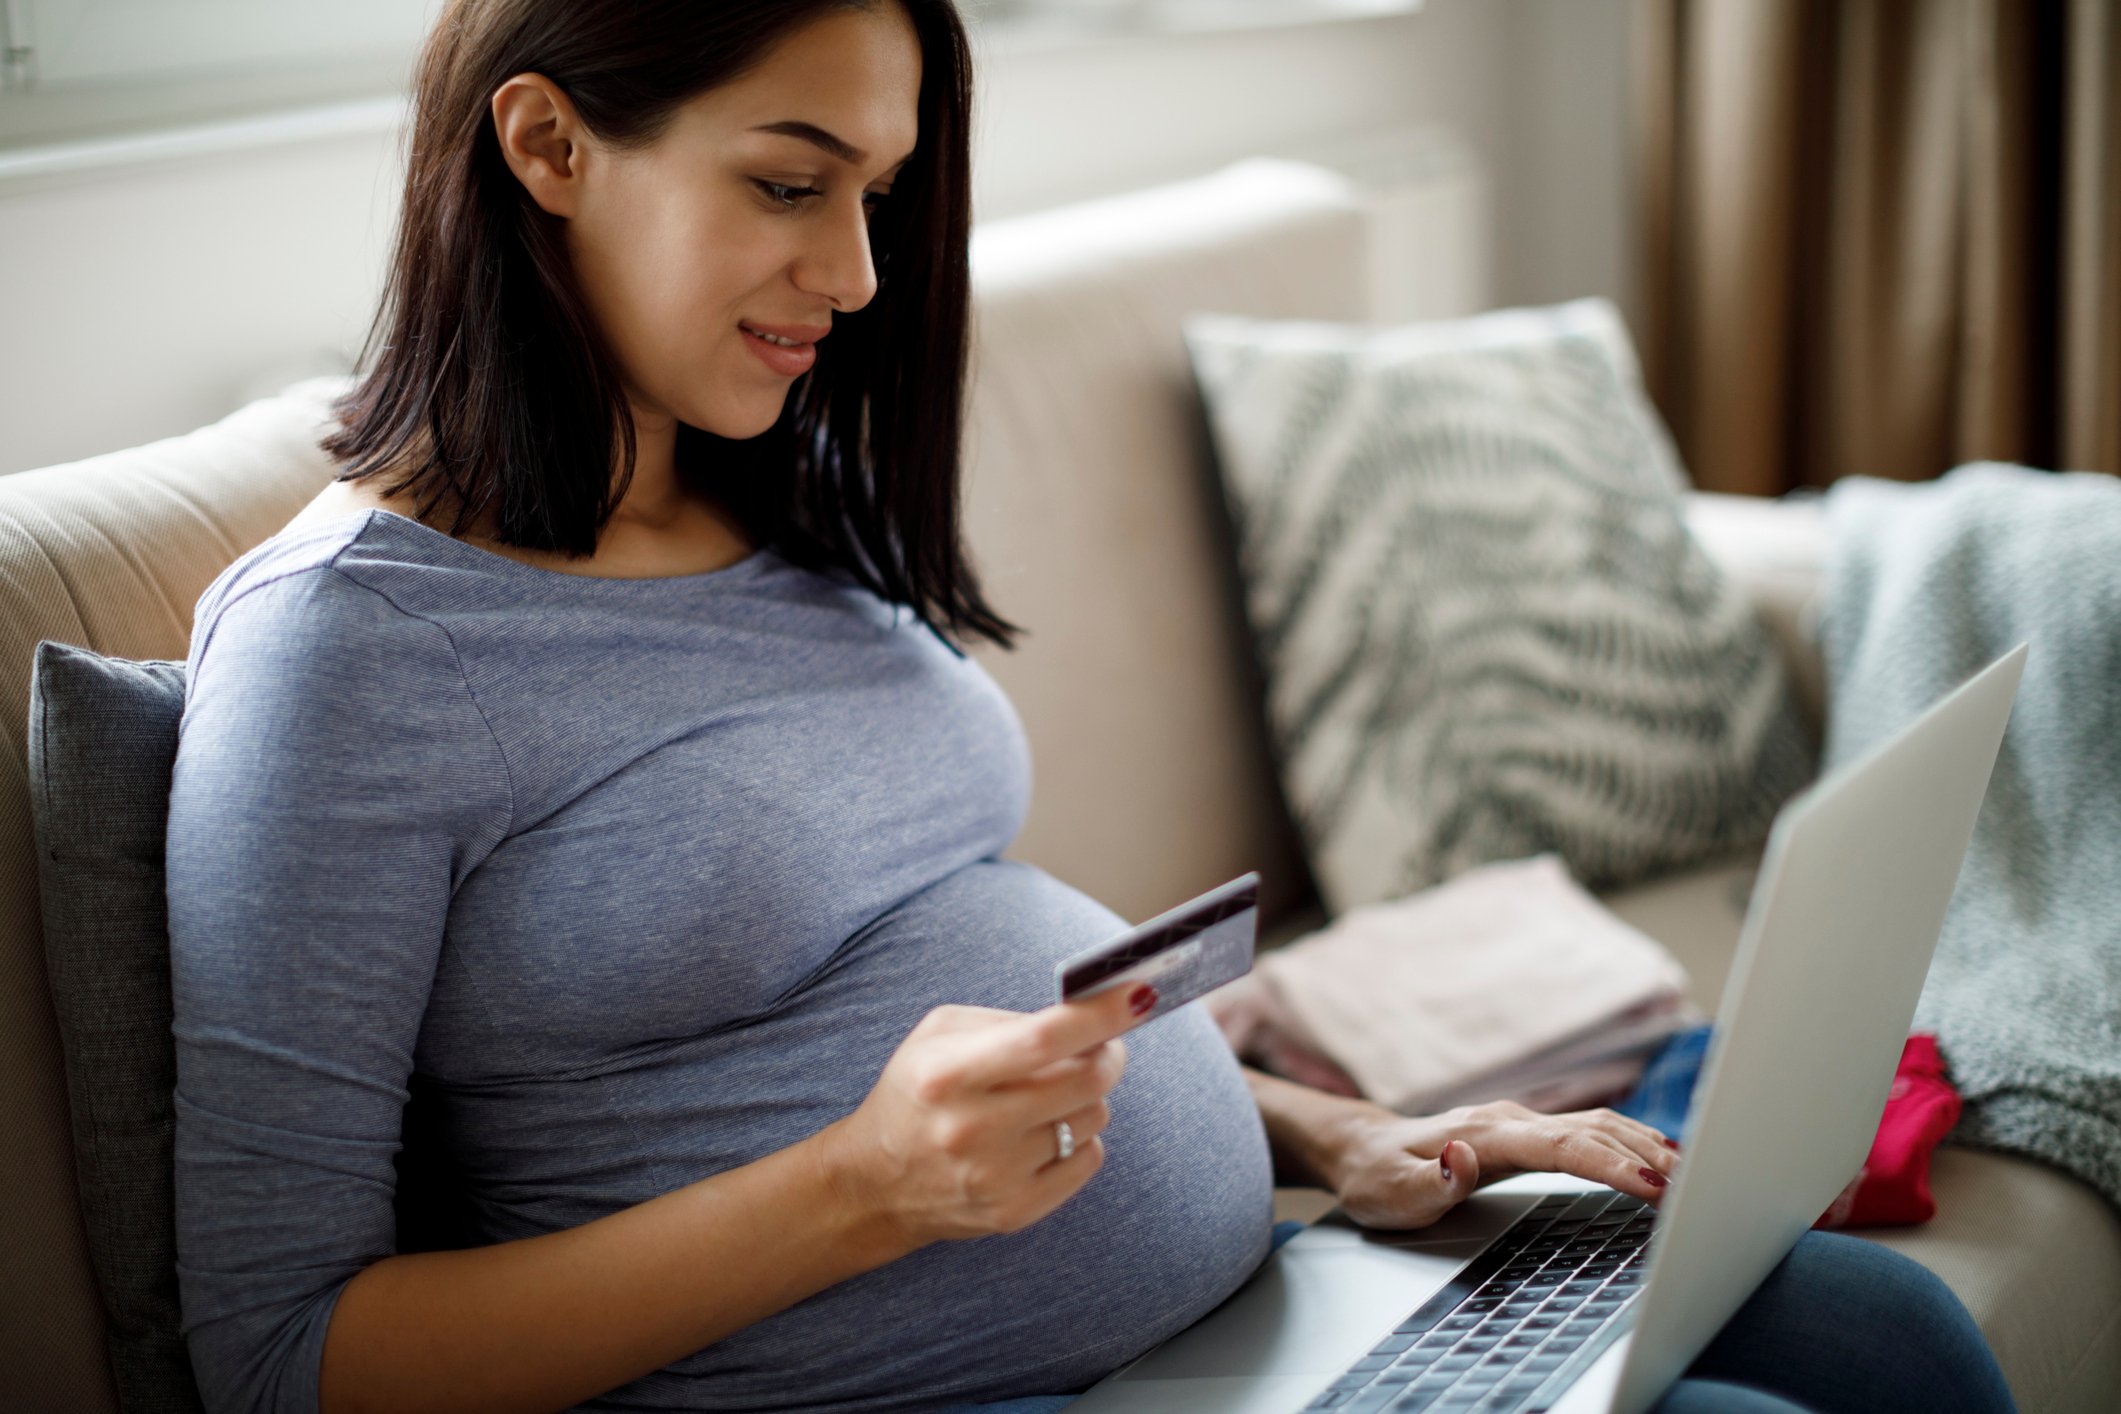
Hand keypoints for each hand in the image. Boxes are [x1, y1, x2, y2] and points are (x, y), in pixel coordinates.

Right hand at [819, 982, 1154, 1247]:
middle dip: (1109, 1054)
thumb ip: (1012, 1020)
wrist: (876, 1182)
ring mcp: (995, 1177)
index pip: (1042, 1039)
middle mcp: (971, 1128)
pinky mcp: (1014, 1213)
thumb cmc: (918, 1091)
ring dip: (1087, 1098)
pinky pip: (1088, 1158)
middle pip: (1085, 1081)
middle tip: (1104, 1046)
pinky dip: (1081, 1138)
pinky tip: (1046, 1133)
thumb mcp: (941, 1035)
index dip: (1100, 1015)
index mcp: (947, 1073)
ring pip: (1093, 1117)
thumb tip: (1089, 1016)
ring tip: (1051, 1096)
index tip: (1141, 994)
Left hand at [1326, 1101, 1680, 1230]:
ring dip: (1649, 1147)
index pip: (1564, 1146)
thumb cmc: (1377, 1177)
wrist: (1360, 1148)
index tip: (1654, 1187)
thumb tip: (1463, 1157)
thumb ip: (1430, 1182)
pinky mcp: (1528, 1133)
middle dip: (1650, 1158)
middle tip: (1701, 1192)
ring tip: (1697, 1177)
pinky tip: (1659, 1159)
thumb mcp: (1390, 1192)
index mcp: (1486, 1134)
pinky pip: (1592, 1130)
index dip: (1612, 1166)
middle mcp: (1511, 1121)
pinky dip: (1632, 1142)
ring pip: (1601, 1125)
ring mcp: (1522, 1123)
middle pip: (1596, 1131)